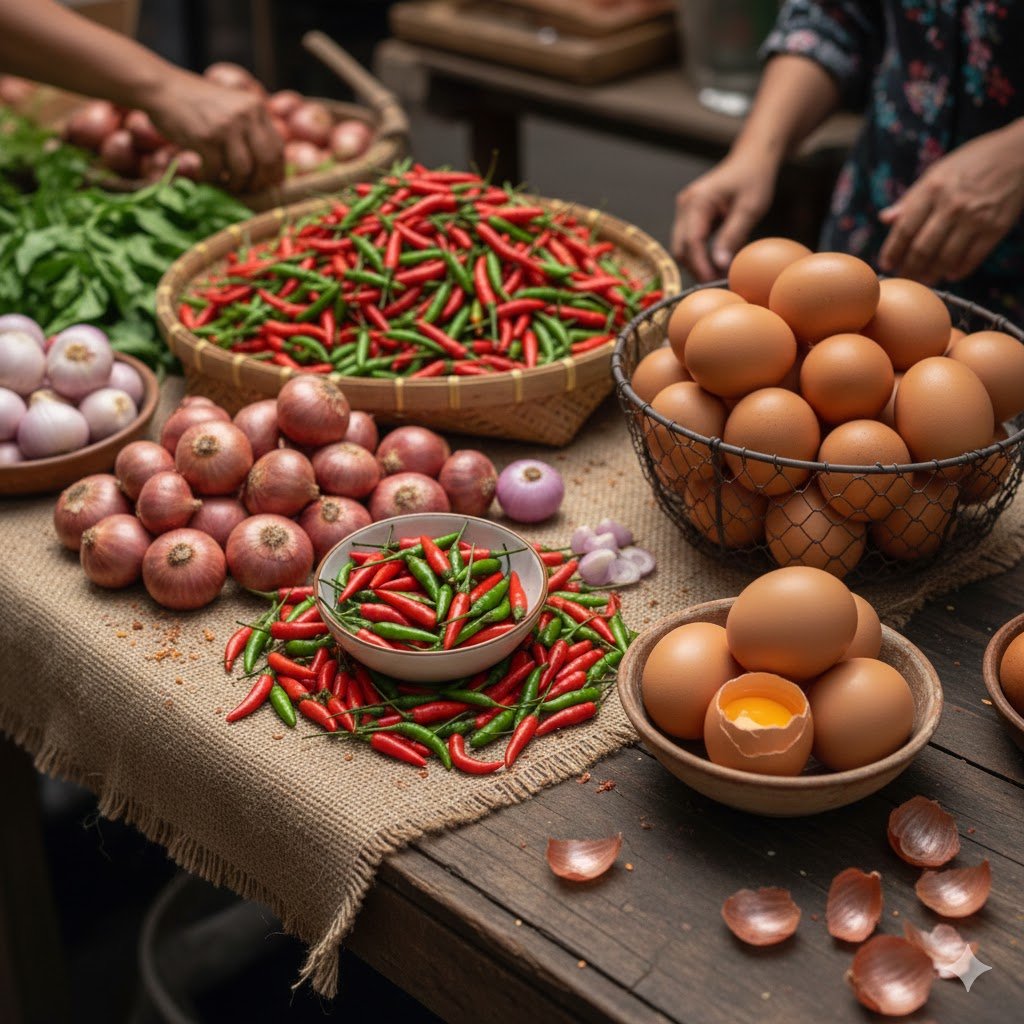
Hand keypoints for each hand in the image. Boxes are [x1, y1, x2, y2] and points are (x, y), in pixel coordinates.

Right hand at [144, 70, 283, 192]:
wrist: (162, 88)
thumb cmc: (198, 103)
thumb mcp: (232, 107)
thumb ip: (251, 129)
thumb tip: (270, 170)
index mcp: (256, 107)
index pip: (277, 148)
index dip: (275, 172)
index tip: (267, 185)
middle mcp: (245, 115)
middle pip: (266, 162)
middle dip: (259, 183)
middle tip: (248, 190)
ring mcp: (226, 126)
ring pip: (243, 170)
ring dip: (236, 184)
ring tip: (227, 184)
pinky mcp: (205, 138)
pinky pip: (217, 171)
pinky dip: (213, 179)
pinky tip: (207, 176)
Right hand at [671, 154, 775, 280]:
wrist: (752, 159)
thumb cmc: (754, 179)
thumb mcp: (749, 208)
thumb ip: (733, 236)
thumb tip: (720, 265)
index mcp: (698, 201)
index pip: (692, 241)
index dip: (701, 265)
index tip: (714, 282)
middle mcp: (685, 205)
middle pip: (681, 248)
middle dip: (696, 268)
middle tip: (718, 284)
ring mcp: (685, 210)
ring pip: (682, 247)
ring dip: (697, 263)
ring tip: (719, 275)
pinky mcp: (691, 215)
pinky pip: (689, 240)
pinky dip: (700, 254)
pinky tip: (716, 262)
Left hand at [878, 122, 1023, 283]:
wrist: (1020, 153)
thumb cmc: (974, 161)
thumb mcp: (938, 171)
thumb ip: (911, 198)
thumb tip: (884, 218)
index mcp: (933, 189)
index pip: (904, 229)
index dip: (892, 251)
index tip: (885, 264)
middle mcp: (952, 205)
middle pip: (922, 249)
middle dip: (909, 269)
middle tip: (904, 278)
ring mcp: (975, 218)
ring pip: (945, 258)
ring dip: (931, 274)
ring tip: (924, 279)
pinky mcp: (996, 227)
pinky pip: (972, 258)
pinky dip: (959, 270)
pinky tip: (950, 274)